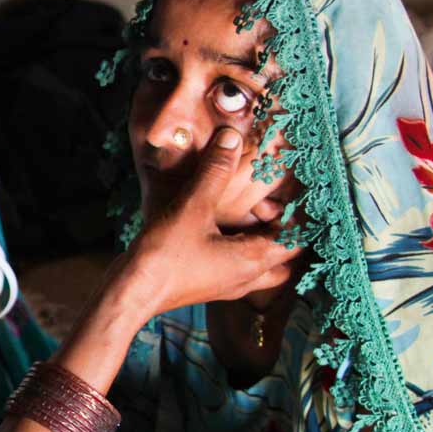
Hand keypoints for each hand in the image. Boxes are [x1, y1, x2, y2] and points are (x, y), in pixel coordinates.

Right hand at [122, 127, 303, 319]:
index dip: (301, 214)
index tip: (294, 188)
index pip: (297, 239)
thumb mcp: (193, 208)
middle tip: (274, 202)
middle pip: (284, 256)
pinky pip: (239, 267)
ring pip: (263, 265)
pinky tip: (223, 228)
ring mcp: (228, 285)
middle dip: (285, 230)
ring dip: (263, 241)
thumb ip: (215, 172)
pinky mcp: (209, 285)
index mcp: (254, 260)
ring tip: (253, 213)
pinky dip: (241, 248)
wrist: (131, 293)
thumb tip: (231, 138)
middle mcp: (248, 278)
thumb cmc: (165, 257)